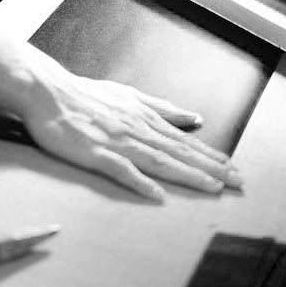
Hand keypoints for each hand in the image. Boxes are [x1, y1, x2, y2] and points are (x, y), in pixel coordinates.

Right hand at [14, 48, 241, 201]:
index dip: (211, 156)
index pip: (185, 141)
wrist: (47, 90)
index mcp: (144, 118)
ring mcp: (117, 141)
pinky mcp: (95, 153)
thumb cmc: (85, 94)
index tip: (234, 169)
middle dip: (212, 168)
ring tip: (213, 188)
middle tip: (238, 182)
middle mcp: (137, 129)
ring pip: (159, 161)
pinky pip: (120, 170)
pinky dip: (139, 182)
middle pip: (180, 152)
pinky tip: (157, 195)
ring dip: (188, 175)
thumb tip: (194, 117)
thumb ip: (162, 108)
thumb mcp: (130, 95)